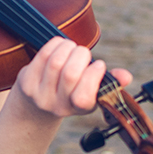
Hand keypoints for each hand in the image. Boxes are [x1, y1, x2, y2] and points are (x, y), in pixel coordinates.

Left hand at [12, 37, 132, 119]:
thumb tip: (126, 77)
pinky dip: (54, 44)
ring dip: (67, 47)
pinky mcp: (27, 82)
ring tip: (72, 47)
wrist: (36, 107)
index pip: (84, 96)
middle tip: (83, 53)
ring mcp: (40, 95)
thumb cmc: (71, 93)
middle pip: (70, 74)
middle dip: (81, 55)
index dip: (93, 74)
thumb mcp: (92, 93)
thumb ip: (110, 83)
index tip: (98, 64)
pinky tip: (60, 44)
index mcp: (79, 109)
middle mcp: (58, 106)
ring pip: (56, 62)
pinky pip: (42, 56)